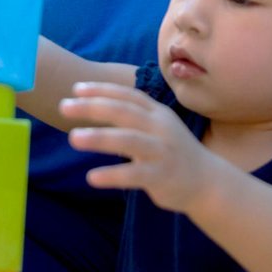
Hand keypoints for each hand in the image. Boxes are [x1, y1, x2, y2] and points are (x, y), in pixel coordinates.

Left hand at [61, 81, 211, 211]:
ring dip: (99, 137)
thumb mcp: (156, 127)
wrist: (208, 182)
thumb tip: (91, 104)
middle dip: (93, 107)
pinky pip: (135, 174)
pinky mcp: (162, 176)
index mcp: (157, 113)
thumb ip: (131, 116)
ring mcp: (162, 151)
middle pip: (124, 112)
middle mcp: (160, 128)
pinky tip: (91, 178)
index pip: (127, 96)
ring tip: (73, 138)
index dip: (102, 90)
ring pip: (129, 140)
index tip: (76, 88)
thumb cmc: (171, 151)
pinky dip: (113, 175)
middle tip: (63, 107)